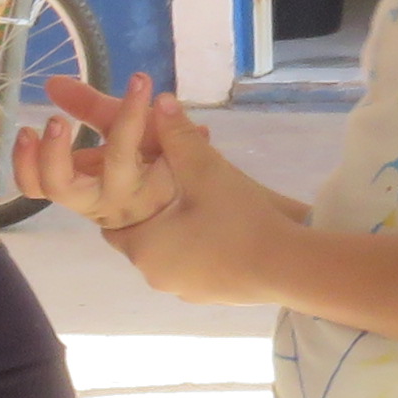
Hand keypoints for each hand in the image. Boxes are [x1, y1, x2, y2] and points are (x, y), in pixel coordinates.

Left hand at [27, 76, 291, 305]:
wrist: (287, 267)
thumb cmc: (237, 218)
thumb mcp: (206, 170)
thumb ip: (179, 135)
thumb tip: (160, 100)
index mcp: (142, 246)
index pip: (110, 223)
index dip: (122, 199)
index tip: (137, 179)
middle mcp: (155, 275)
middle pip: (141, 238)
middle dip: (152, 212)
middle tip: (171, 186)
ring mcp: (184, 290)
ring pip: (168, 254)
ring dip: (177, 231)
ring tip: (201, 204)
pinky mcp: (209, 297)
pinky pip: (193, 267)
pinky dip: (199, 247)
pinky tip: (223, 227)